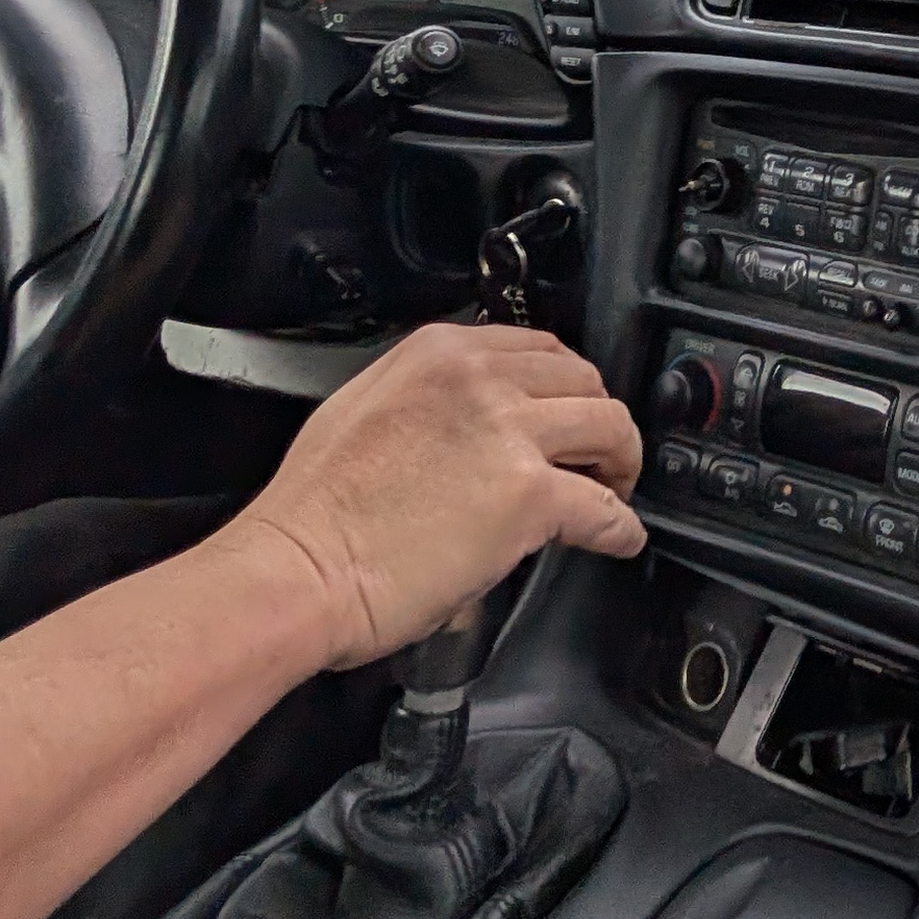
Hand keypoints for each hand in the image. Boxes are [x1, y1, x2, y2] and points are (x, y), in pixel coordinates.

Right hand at [229, 324, 645, 667]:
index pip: (537, 349)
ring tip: (612, 492)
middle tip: (597, 458)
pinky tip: (620, 539)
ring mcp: (509, 431)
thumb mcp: (363, 410)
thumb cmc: (312, 512)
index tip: (567, 415)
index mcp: (439, 352)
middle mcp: (479, 378)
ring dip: (619, 463)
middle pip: (583, 381)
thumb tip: (465, 430)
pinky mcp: (529, 495)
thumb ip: (427, 402)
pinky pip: (605, 507)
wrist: (298, 570)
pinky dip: (621, 527)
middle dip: (597, 420)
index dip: (562, 388)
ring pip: (610, 427)